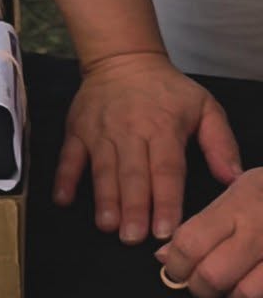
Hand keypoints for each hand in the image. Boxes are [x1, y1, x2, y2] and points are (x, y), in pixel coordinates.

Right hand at [53, 50, 241, 243]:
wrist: (123, 58)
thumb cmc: (167, 89)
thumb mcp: (205, 106)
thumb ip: (221, 143)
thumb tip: (234, 178)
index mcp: (163, 127)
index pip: (167, 170)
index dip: (166, 200)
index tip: (167, 229)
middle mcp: (130, 130)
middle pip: (133, 174)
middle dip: (134, 208)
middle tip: (134, 238)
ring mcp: (100, 131)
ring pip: (103, 169)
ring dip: (104, 199)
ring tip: (108, 226)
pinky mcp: (77, 130)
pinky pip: (69, 156)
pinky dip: (64, 178)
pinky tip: (63, 199)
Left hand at [156, 169, 262, 297]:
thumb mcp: (241, 189)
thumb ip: (203, 221)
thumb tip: (163, 255)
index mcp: (239, 205)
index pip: (190, 242)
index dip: (174, 262)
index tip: (173, 265)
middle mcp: (260, 231)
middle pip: (212, 275)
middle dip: (197, 286)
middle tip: (198, 280)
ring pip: (244, 295)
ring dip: (232, 295)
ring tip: (231, 283)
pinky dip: (257, 297)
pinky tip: (254, 283)